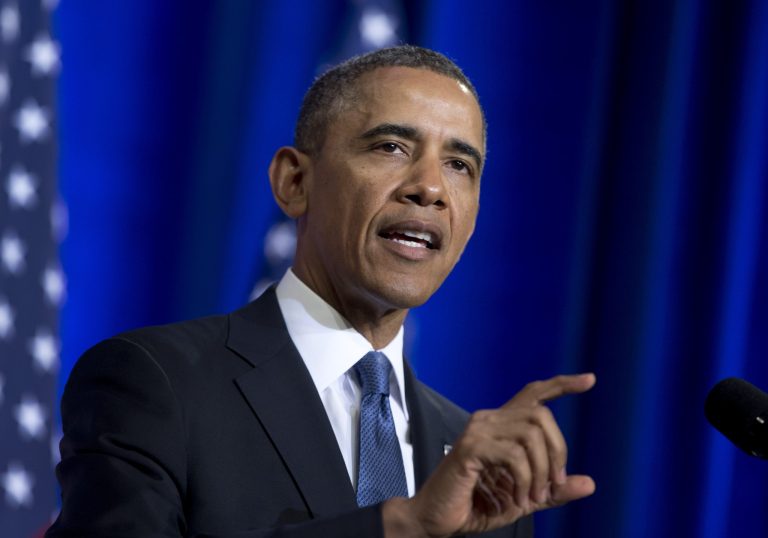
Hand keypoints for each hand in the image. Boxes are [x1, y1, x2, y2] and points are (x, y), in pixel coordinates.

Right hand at [383, 373, 595, 537]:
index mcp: (501, 425)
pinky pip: (514, 456)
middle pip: (541, 414)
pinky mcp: (470, 448)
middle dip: (557, 451)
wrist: (437, 520)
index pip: (533, 394)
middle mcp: (489, 420)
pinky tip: (518, 499)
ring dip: (542, 472)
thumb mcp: (525, 497)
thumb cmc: (476, 505)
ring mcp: (478, 431)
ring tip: (533, 497)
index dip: (562, 384)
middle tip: (554, 485)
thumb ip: (553, 490)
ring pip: (531, 434)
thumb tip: (590, 483)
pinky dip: (524, 481)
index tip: (590, 380)